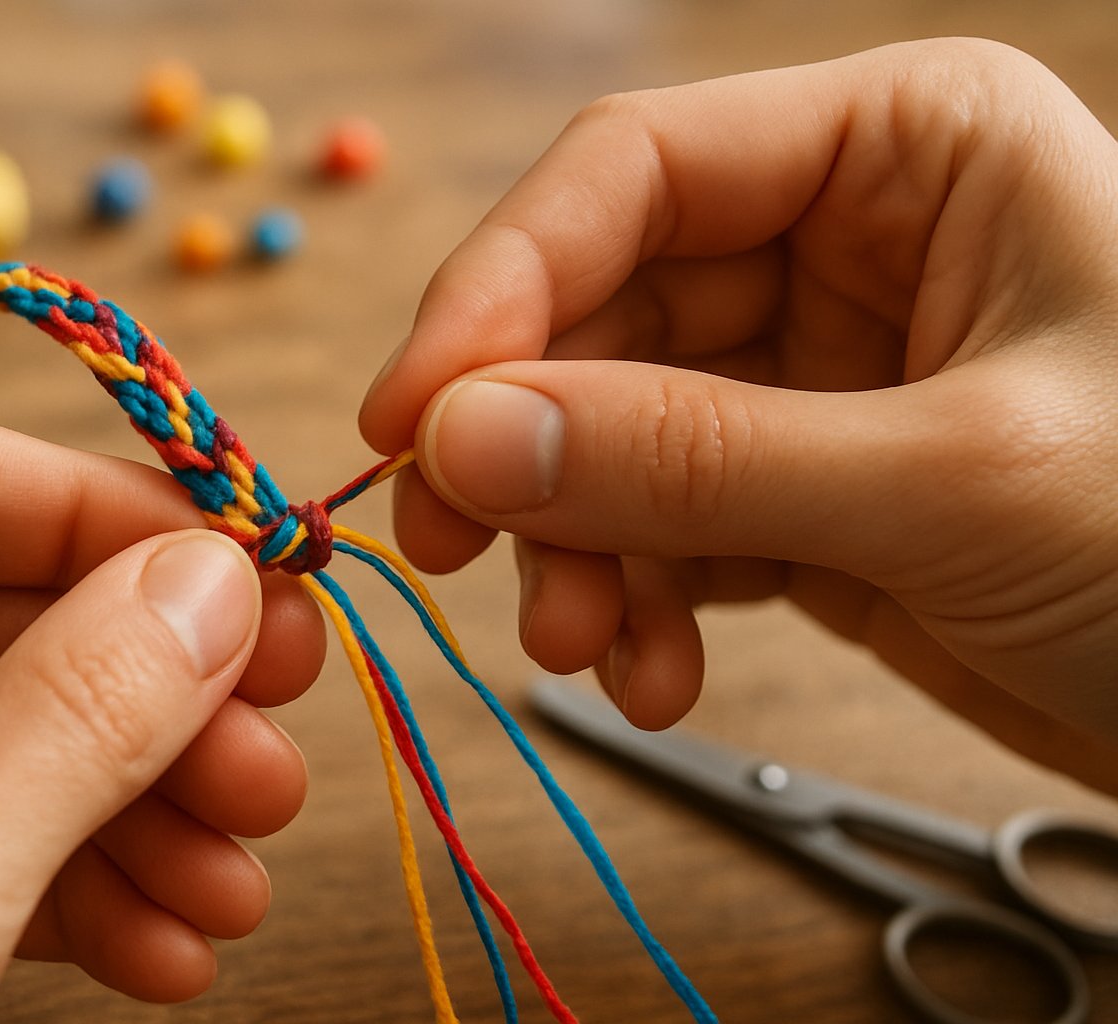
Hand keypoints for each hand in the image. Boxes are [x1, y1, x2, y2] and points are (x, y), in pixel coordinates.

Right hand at [359, 38, 1117, 792]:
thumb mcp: (949, 481)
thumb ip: (693, 455)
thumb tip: (465, 437)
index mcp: (906, 151)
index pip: (633, 175)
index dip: (500, 289)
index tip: (412, 414)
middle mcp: (847, 245)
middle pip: (600, 315)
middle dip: (531, 446)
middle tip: (454, 547)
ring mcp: (815, 377)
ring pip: (613, 436)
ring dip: (576, 548)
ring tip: (583, 649)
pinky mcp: (803, 492)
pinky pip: (663, 525)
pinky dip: (634, 602)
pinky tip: (652, 670)